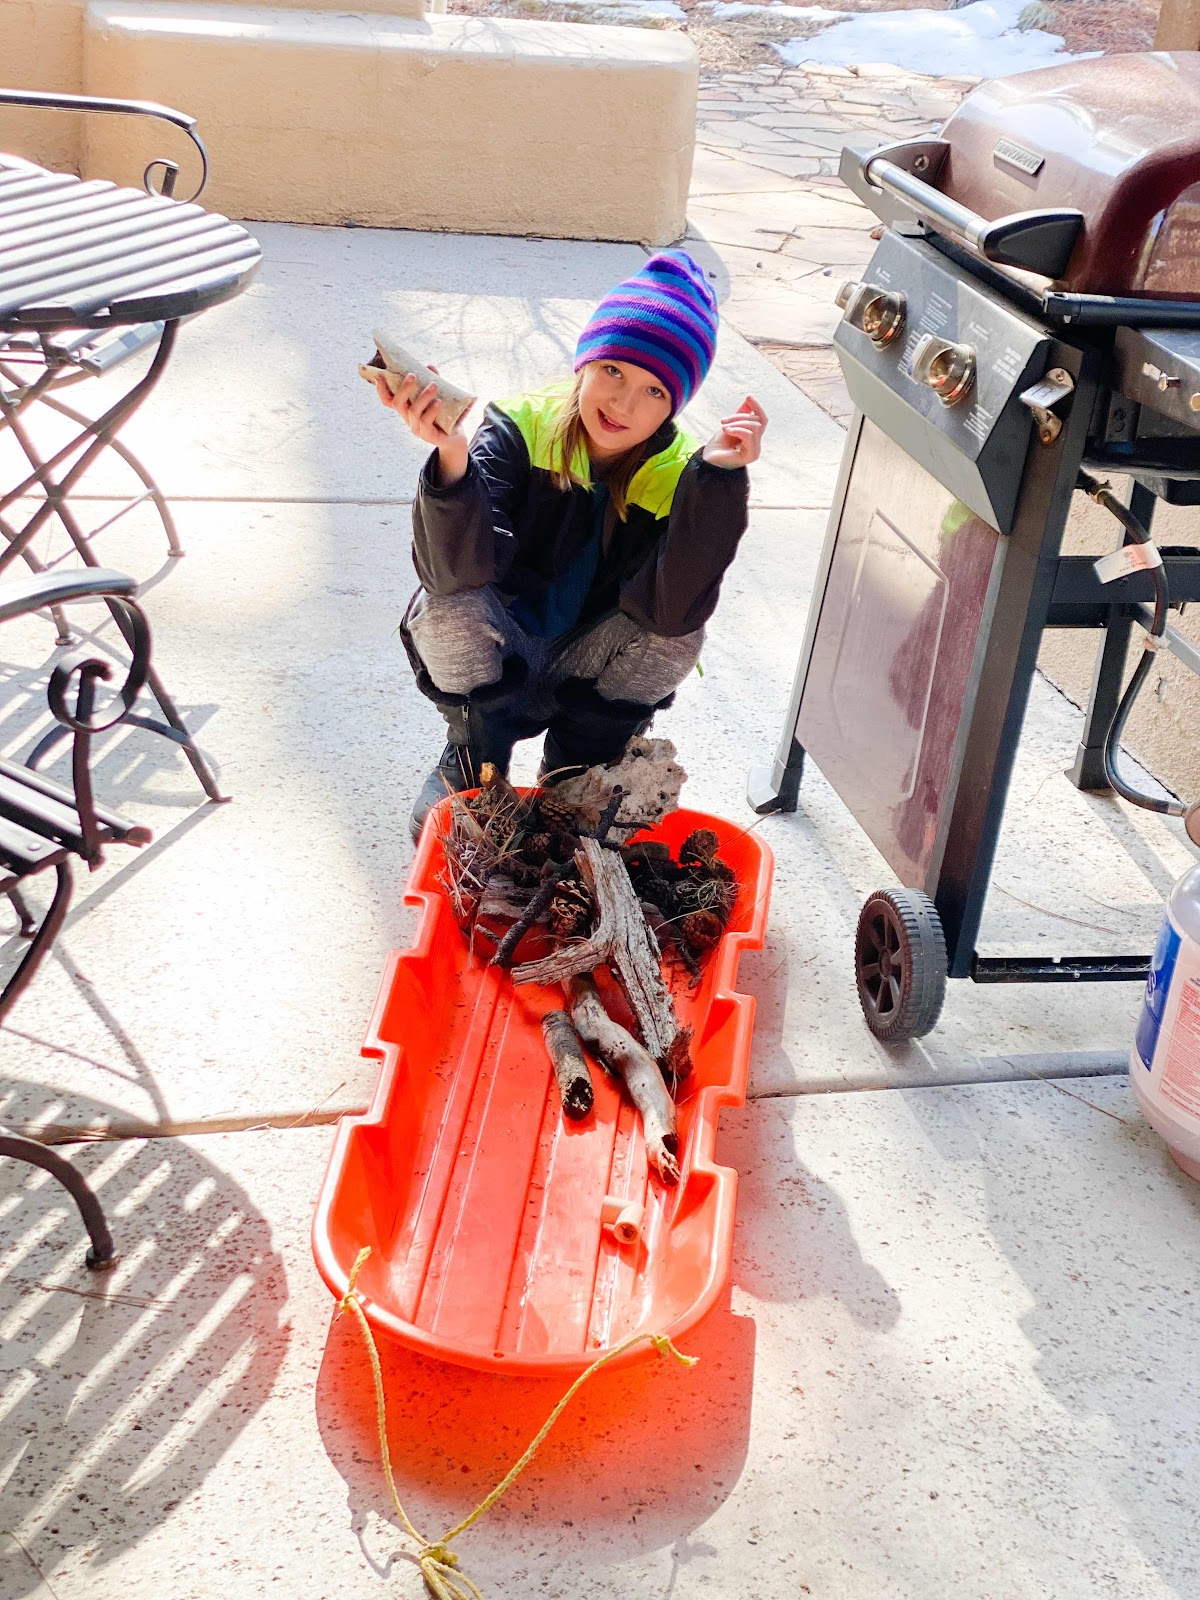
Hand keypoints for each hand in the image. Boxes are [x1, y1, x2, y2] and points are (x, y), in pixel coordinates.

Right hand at [376, 366, 469, 484]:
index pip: (388, 401)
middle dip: (403, 388)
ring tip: (434, 385)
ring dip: (423, 396)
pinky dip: (432, 410)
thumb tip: (430, 367)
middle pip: (398, 404)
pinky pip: (426, 422)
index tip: (379, 376)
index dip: (381, 390)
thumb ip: (432, 382)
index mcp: (406, 409)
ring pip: (413, 411)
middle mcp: (408, 418)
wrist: (455, 438)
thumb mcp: (437, 397)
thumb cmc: (444, 416)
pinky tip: (438, 403)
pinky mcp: (428, 435)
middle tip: (412, 375)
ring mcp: (417, 428)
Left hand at [702, 395, 766, 469]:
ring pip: (754, 427)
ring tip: (724, 427)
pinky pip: (749, 435)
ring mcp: (755, 450)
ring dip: (737, 423)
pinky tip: (726, 431)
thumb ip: (740, 414)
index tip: (748, 397)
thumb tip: (749, 399)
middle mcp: (756, 444)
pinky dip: (737, 430)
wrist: (708, 461)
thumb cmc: (717, 445)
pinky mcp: (751, 455)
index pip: (761, 419)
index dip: (757, 407)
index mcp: (753, 437)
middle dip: (739, 417)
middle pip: (756, 421)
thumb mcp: (730, 425)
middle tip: (723, 421)